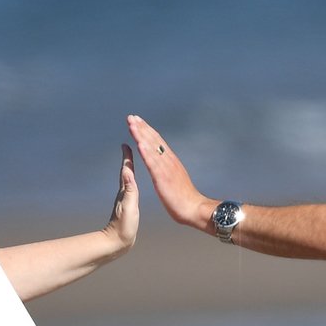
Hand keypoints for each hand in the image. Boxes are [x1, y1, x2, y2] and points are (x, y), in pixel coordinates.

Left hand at [103, 143, 138, 253]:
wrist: (117, 243)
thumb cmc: (123, 226)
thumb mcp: (129, 206)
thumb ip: (129, 189)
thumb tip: (127, 170)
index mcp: (125, 191)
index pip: (127, 169)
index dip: (127, 156)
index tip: (126, 142)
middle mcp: (124, 193)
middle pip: (127, 170)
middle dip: (129, 157)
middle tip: (130, 144)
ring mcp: (126, 200)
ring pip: (129, 179)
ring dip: (130, 167)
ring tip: (132, 159)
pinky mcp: (129, 207)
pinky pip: (132, 188)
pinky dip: (133, 181)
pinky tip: (134, 182)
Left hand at [126, 115, 212, 231]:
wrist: (194, 208)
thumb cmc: (185, 199)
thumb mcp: (176, 179)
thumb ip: (170, 170)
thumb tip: (165, 164)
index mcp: (171, 161)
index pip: (157, 142)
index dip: (147, 131)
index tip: (138, 121)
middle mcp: (169, 161)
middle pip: (154, 140)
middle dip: (142, 128)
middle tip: (131, 117)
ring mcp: (166, 168)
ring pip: (152, 148)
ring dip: (141, 135)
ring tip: (131, 124)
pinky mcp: (163, 178)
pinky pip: (153, 163)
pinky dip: (146, 152)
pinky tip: (139, 143)